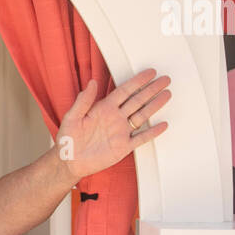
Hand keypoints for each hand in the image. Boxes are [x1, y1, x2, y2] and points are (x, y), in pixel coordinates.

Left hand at [54, 68, 169, 182]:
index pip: (124, 91)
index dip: (137, 81)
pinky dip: (152, 132)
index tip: (149, 72)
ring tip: (167, 95)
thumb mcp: (72, 117)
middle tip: (165, 80)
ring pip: (142, 116)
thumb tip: (91, 82)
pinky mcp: (123, 146)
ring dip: (155, 106)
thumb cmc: (67, 139)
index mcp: (103, 108)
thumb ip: (83, 100)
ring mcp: (120, 132)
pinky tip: (162, 125)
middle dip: (151, 89)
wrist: (69, 161)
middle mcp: (114, 118)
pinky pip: (141, 138)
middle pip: (137, 100)